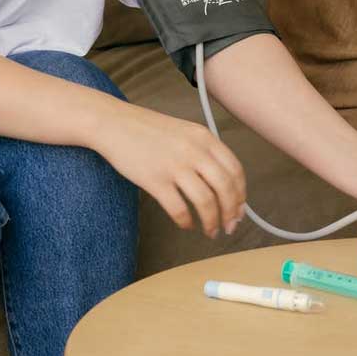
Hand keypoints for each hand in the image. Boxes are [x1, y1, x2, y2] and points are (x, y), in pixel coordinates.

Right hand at [96, 103, 246, 238]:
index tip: (240, 209)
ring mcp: (174, 165)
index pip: (235, 170)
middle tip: (230, 227)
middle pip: (225, 188)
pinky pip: (179, 209)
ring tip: (210, 231)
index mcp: (204, 137)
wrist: (115, 124)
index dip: (241, 194)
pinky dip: (186, 222)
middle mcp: (193, 150)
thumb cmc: (149, 130)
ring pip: (206, 202)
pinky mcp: (155, 180)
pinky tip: (185, 224)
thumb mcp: (185, 132)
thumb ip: (204, 151)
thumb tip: (225, 185)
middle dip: (231, 213)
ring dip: (212, 222)